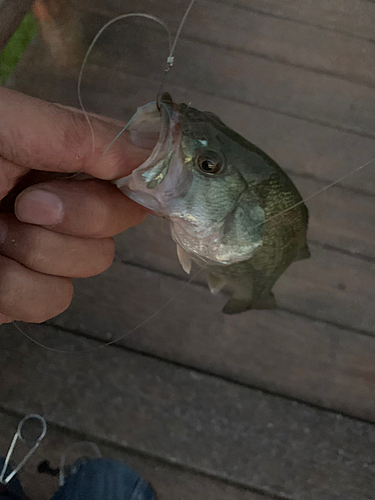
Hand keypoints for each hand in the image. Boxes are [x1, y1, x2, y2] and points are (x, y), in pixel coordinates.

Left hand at [0, 87, 150, 324]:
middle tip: (27, 204)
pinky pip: (52, 302)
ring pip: (90, 267)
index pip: (131, 175)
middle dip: (79, 218)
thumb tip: (152, 148)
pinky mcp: (21, 293)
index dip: (140, 185)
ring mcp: (43, 251)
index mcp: (62, 158)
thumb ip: (75, 133)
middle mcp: (62, 202)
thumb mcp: (1, 125)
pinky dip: (17, 289)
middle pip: (119, 225)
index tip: (120, 188)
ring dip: (40, 253)